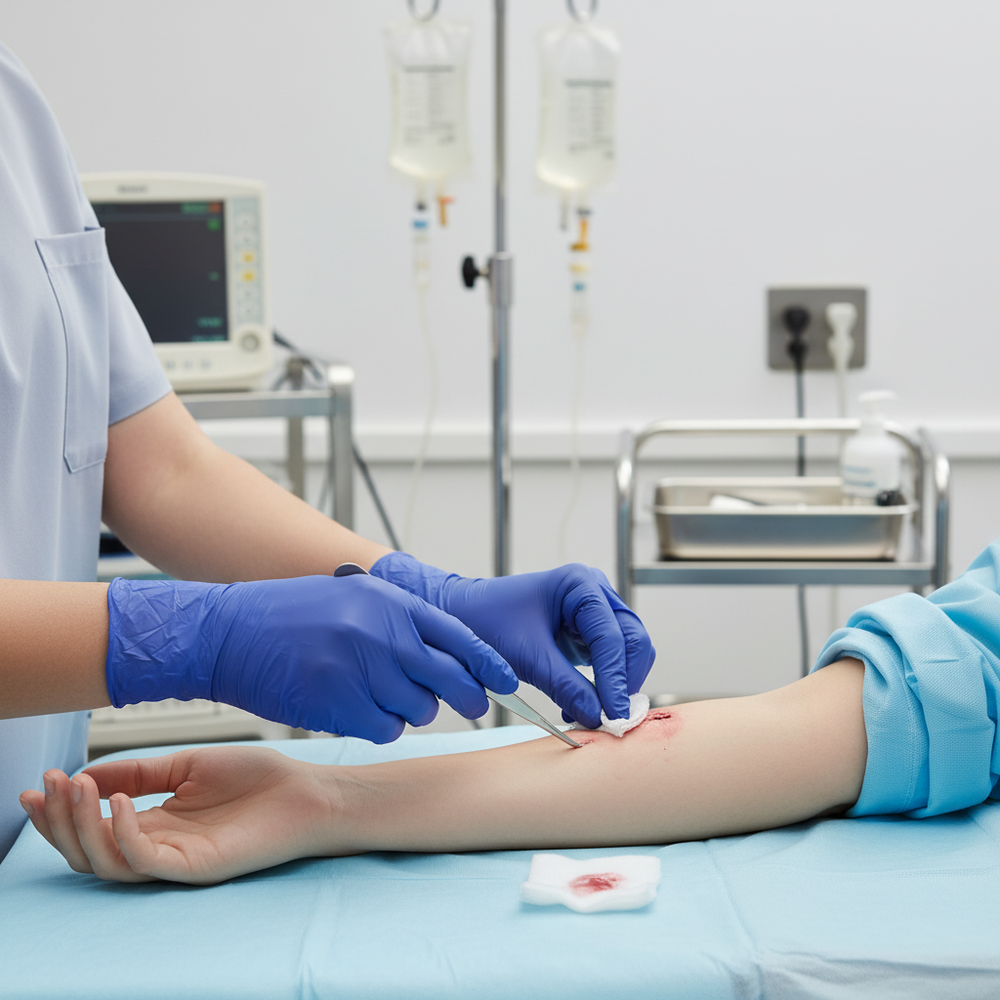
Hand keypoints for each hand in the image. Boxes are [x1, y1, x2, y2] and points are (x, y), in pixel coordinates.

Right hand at [19, 747, 331, 883]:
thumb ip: (139, 772)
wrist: (307, 793)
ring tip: (75, 788)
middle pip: (88, 851)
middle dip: (58, 821)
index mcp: (156, 824)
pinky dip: (123, 833)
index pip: (94, 828)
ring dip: (80, 826)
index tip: (39, 781)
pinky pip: (145, 860)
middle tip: (44, 786)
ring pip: (106, 861)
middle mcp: (159, 847)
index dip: (61, 809)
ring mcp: (175, 861)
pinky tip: (119, 800)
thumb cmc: (257, 780)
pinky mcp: (195, 867)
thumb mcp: (188, 765)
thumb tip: (87, 775)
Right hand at [106, 574, 517, 742]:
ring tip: (378, 695)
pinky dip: (378, 726)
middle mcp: (382, 633)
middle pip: (452, 679)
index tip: (504, 681)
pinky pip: (384, 729)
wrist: (227, 633)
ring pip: (419, 710)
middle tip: (470, 706)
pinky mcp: (340, 705)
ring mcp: (362, 669)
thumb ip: (398, 621)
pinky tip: (355, 709)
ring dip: (410, 710)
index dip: (487, 663)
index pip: (459, 636)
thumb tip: (446, 657)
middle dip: (467, 698)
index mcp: (390, 602)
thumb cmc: (288, 616)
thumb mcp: (352, 599)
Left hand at [370, 555, 654, 727]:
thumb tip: (598, 717)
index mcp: (579, 585)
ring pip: (627, 652)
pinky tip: (579, 706)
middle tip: (612, 719)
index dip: (616, 679)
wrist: (461, 617)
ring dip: (615, 686)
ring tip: (593, 715)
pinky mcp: (586, 634)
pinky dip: (602, 686)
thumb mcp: (526, 657)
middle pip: (632, 640)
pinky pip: (608, 661)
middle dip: (624, 681)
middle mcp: (594, 593)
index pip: (612, 636)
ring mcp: (593, 613)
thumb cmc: (486, 622)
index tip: (613, 716)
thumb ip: (565, 686)